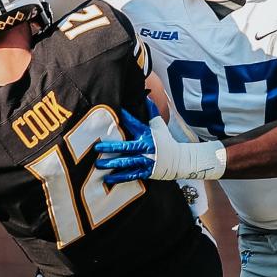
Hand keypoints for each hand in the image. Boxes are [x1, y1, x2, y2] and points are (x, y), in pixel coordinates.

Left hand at [95, 99, 226, 183]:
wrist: (180, 160)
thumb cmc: (166, 141)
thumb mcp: (159, 125)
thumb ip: (152, 111)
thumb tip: (146, 97)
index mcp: (147, 134)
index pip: (134, 124)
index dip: (125, 118)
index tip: (113, 114)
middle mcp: (146, 148)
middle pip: (126, 147)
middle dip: (111, 147)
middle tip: (96, 148)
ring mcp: (146, 161)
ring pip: (126, 163)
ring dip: (112, 164)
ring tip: (97, 165)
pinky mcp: (146, 172)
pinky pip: (131, 176)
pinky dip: (119, 178)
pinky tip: (107, 180)